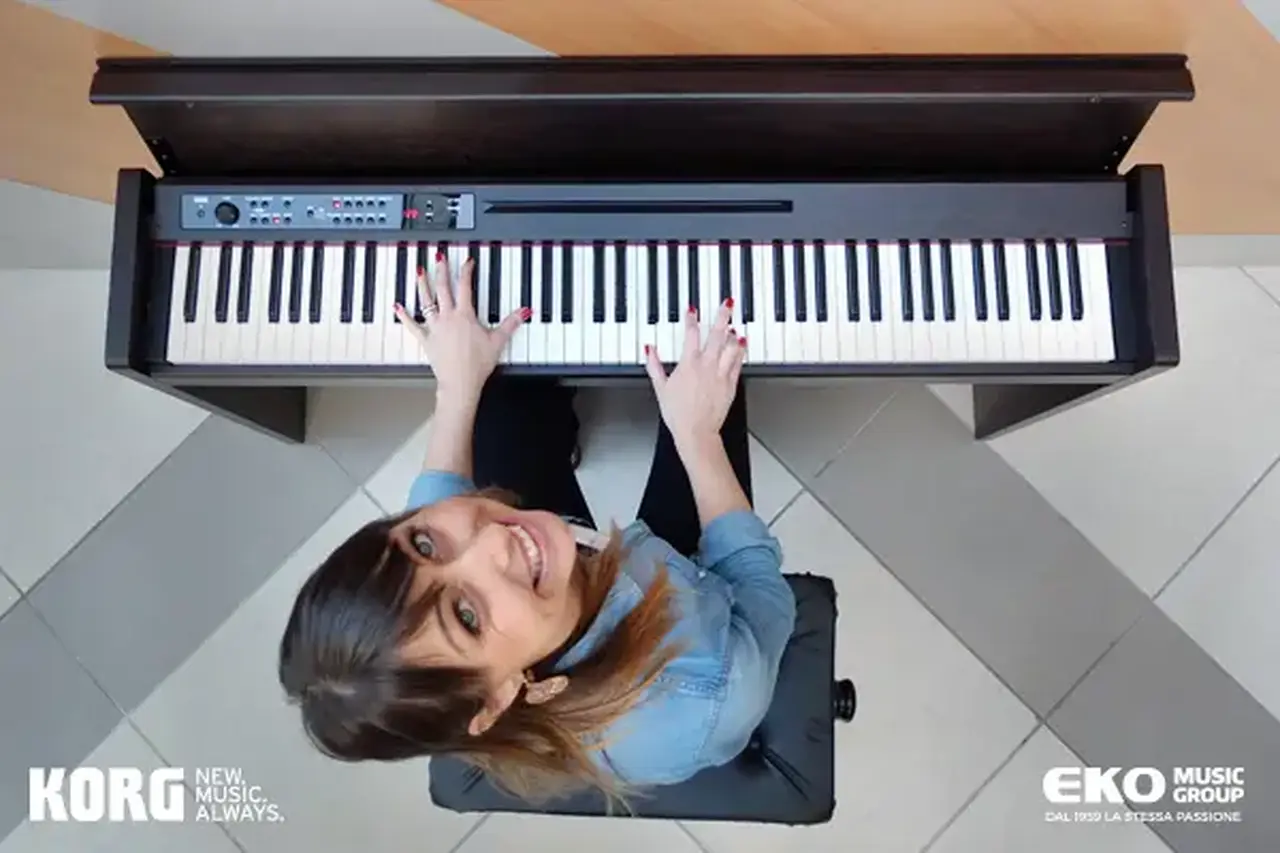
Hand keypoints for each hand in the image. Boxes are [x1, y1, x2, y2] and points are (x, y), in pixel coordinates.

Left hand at [395, 254, 528, 400]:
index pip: (465, 286)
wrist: (460, 382)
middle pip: (443, 288)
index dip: (466, 271)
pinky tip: (397, 306)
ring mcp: (435, 327)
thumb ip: (510, 323)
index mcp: (465, 315)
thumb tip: (523, 312)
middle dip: (441, 270)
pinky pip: (412, 325)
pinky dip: (404, 315)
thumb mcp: (498, 341)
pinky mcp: (426, 339)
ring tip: (420, 272)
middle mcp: (447, 317)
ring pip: (426, 301)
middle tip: (439, 257)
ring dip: (422, 285)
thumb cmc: (477, 364)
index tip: (467, 262)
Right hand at [643, 298, 745, 449]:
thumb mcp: (660, 387)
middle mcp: (707, 366)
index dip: (691, 319)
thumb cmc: (678, 414)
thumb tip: (649, 350)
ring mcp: (721, 374)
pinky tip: (741, 343)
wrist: (696, 432)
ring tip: (733, 324)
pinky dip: (740, 351)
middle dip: (722, 317)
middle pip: (717, 335)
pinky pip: (738, 363)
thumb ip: (654, 365)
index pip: (690, 334)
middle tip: (727, 304)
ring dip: (733, 334)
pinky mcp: (731, 384)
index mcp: (689, 364)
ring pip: (731, 347)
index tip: (692, 309)